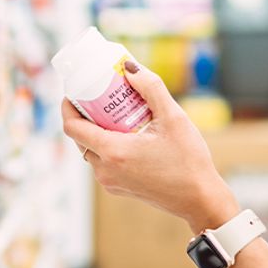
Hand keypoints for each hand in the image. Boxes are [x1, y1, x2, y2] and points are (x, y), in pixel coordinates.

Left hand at [62, 61, 238, 232]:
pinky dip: (108, 145)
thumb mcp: (173, 118)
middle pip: (80, 137)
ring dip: (97, 130)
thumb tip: (130, 67)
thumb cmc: (189, 160)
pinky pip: (103, 162)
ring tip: (115, 112)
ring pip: (91, 150)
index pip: (72, 127)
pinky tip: (128, 133)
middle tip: (99, 95)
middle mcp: (105, 170)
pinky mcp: (119, 188)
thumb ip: (151, 88)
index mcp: (112, 152)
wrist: (200, 200)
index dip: (67, 106)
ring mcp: (110, 182)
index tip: (74, 90)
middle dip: (85, 114)